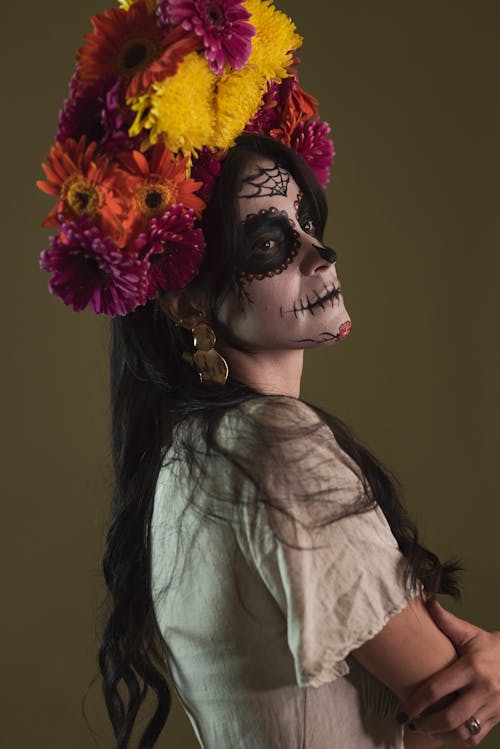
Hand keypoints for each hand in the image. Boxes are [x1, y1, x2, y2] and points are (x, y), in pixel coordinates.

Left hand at [398, 599, 499, 745]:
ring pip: (464, 731)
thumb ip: (447, 621)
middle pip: (450, 716)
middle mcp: (484, 689)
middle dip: (427, 724)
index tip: (402, 709)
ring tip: (424, 730)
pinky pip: (477, 738)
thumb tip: (427, 601)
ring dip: (441, 735)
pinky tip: (445, 734)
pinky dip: (458, 740)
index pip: (437, 689)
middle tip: (411, 722)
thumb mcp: (470, 633)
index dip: (416, 703)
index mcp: (472, 668)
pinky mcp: (498, 718)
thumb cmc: (489, 647)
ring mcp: (493, 706)